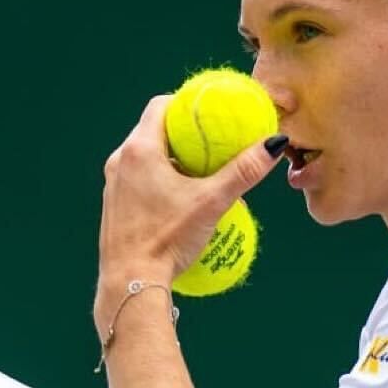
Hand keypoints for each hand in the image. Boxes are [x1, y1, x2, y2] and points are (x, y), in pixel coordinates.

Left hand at [95, 95, 281, 331]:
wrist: (130, 283)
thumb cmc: (168, 238)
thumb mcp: (212, 202)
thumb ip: (243, 171)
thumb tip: (275, 143)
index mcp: (139, 149)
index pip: (160, 105)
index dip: (186, 104)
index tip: (210, 114)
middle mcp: (120, 160)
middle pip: (154, 130)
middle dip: (184, 133)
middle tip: (212, 142)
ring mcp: (113, 184)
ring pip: (145, 156)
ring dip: (171, 157)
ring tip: (200, 171)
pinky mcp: (114, 206)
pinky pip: (137, 178)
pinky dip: (158, 178)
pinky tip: (179, 198)